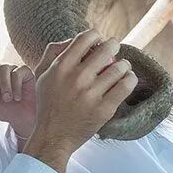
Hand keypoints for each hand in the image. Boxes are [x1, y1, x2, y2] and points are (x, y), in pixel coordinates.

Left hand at [0, 53, 35, 137]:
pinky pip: (17, 73)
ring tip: (7, 98)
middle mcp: (1, 71)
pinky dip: (16, 87)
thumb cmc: (3, 110)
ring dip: (5, 86)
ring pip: (5, 68)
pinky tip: (17, 96)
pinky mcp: (25, 72)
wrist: (20, 119)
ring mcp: (13, 70)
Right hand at [23, 29, 137, 172]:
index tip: (99, 40)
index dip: (96, 35)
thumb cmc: (48, 103)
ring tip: (123, 66)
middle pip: (106, 49)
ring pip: (119, 68)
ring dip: (124, 64)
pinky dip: (130, 79)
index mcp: (61, 67)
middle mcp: (77, 78)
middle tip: (114, 49)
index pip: (85, 38)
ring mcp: (91, 94)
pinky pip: (125, 87)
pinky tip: (128, 78)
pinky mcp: (103, 109)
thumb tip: (73, 39)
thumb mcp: (42, 75)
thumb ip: (53, 53)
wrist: (53, 136)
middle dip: (113, 45)